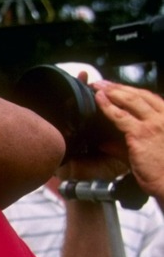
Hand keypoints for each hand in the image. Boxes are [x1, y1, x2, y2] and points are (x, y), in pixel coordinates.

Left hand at [93, 80, 163, 198]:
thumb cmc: (163, 172)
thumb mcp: (150, 153)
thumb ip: (125, 147)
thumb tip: (105, 144)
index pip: (149, 99)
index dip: (132, 91)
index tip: (118, 88)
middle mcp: (163, 118)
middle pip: (139, 95)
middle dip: (119, 87)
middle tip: (103, 83)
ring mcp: (153, 125)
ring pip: (130, 100)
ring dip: (112, 91)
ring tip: (99, 86)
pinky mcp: (141, 134)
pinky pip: (120, 116)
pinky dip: (108, 105)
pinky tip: (99, 99)